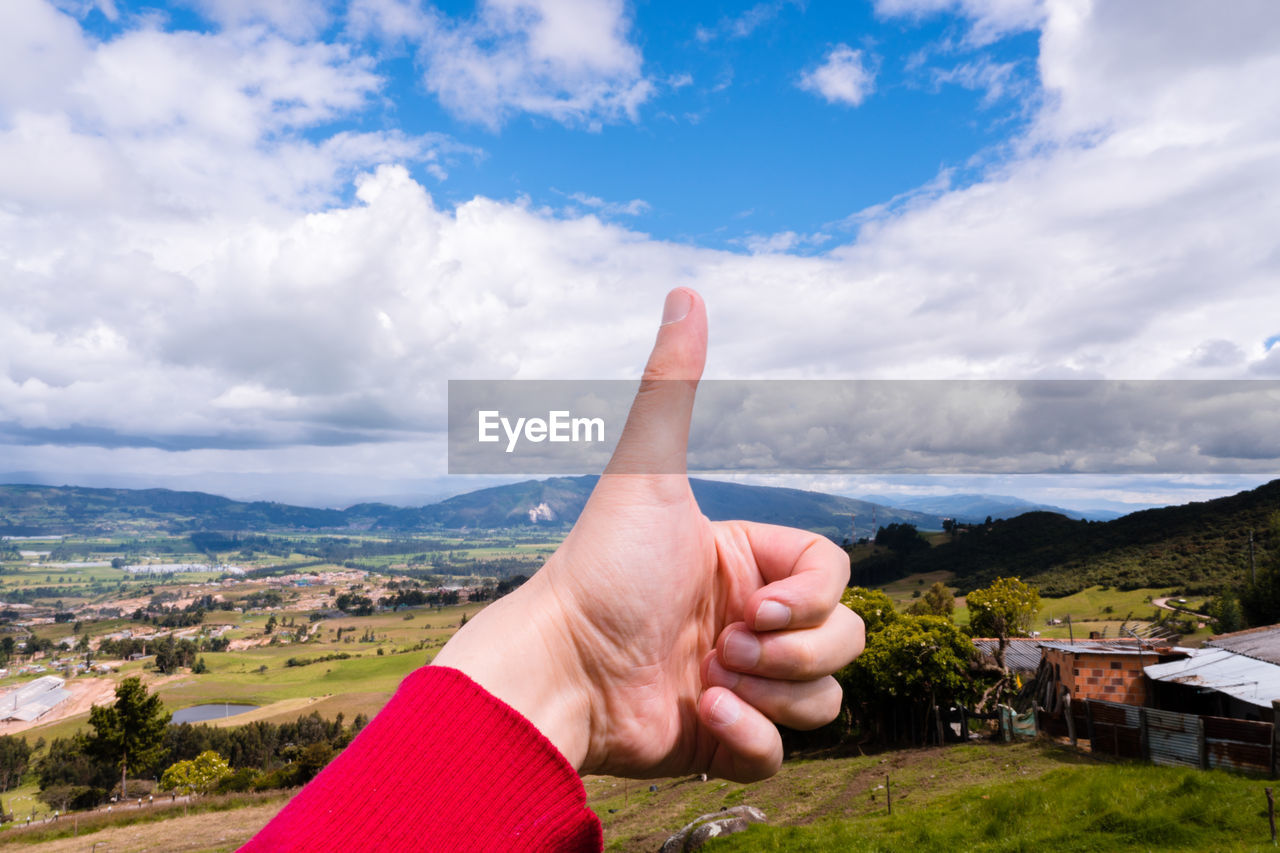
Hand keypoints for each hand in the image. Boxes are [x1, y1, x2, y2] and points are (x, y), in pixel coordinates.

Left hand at [433, 288, 864, 781]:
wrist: (559, 673)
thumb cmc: (601, 571)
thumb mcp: (646, 476)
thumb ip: (669, 387)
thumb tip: (685, 290)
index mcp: (747, 561)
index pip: (837, 574)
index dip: (815, 597)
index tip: (757, 607)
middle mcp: (752, 618)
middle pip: (848, 639)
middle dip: (798, 652)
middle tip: (728, 648)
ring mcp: (744, 681)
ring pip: (827, 698)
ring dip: (775, 698)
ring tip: (707, 686)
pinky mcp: (728, 738)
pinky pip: (786, 751)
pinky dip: (753, 742)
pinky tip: (701, 721)